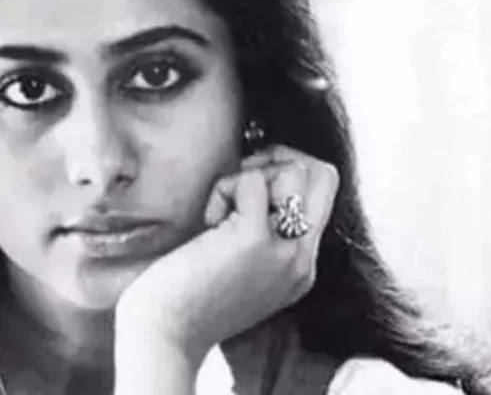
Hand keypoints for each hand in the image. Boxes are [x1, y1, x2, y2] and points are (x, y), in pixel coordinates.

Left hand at [114, 144, 339, 367]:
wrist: (166, 333)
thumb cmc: (190, 295)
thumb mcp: (241, 266)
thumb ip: (263, 234)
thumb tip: (257, 179)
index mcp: (301, 268)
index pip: (322, 194)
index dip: (288, 171)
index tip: (251, 180)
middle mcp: (302, 261)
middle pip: (324, 175)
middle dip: (281, 157)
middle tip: (242, 176)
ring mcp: (284, 251)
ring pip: (293, 171)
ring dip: (249, 174)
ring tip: (222, 209)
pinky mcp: (254, 240)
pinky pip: (251, 180)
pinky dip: (224, 187)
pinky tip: (208, 220)